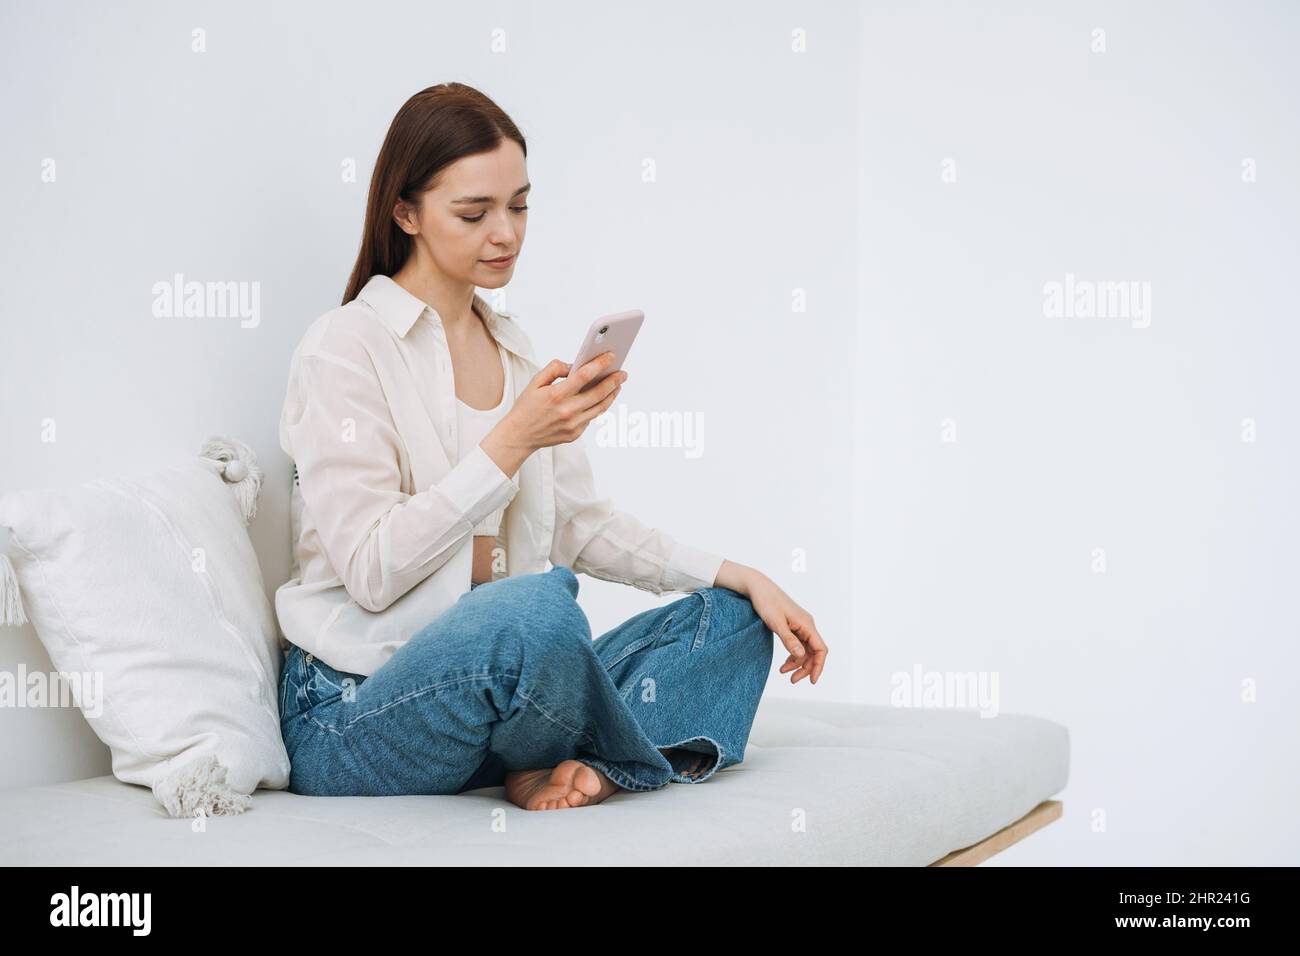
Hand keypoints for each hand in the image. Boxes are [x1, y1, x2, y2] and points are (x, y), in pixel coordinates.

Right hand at [480, 351, 626, 476]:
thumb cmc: (526, 407)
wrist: (519, 436)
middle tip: (623, 373)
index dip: (600, 364)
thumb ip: (555, 369)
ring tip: (617, 385)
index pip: (585, 375)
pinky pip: (592, 417)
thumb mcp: (535, 382)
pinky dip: (598, 405)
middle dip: (614, 380)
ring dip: (611, 394)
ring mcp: (573, 424)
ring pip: (600, 407)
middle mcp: (567, 410)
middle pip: (599, 392)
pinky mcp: (575, 434)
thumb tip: (574, 365)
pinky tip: (602, 397)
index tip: (611, 356)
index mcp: (556, 395)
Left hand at [720, 564, 826, 684]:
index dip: (818, 666)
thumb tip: (800, 655)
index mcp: (807, 624)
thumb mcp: (776, 623)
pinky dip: (792, 655)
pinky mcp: (792, 626)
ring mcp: (800, 626)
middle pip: (814, 652)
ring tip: (784, 672)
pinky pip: (798, 644)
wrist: (758, 587)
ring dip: (797, 663)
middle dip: (806, 668)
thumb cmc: (766, 602)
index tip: (811, 680)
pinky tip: (784, 664)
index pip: (821, 649)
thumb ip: (789, 640)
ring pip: (805, 650)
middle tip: (792, 680)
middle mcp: (807, 625)